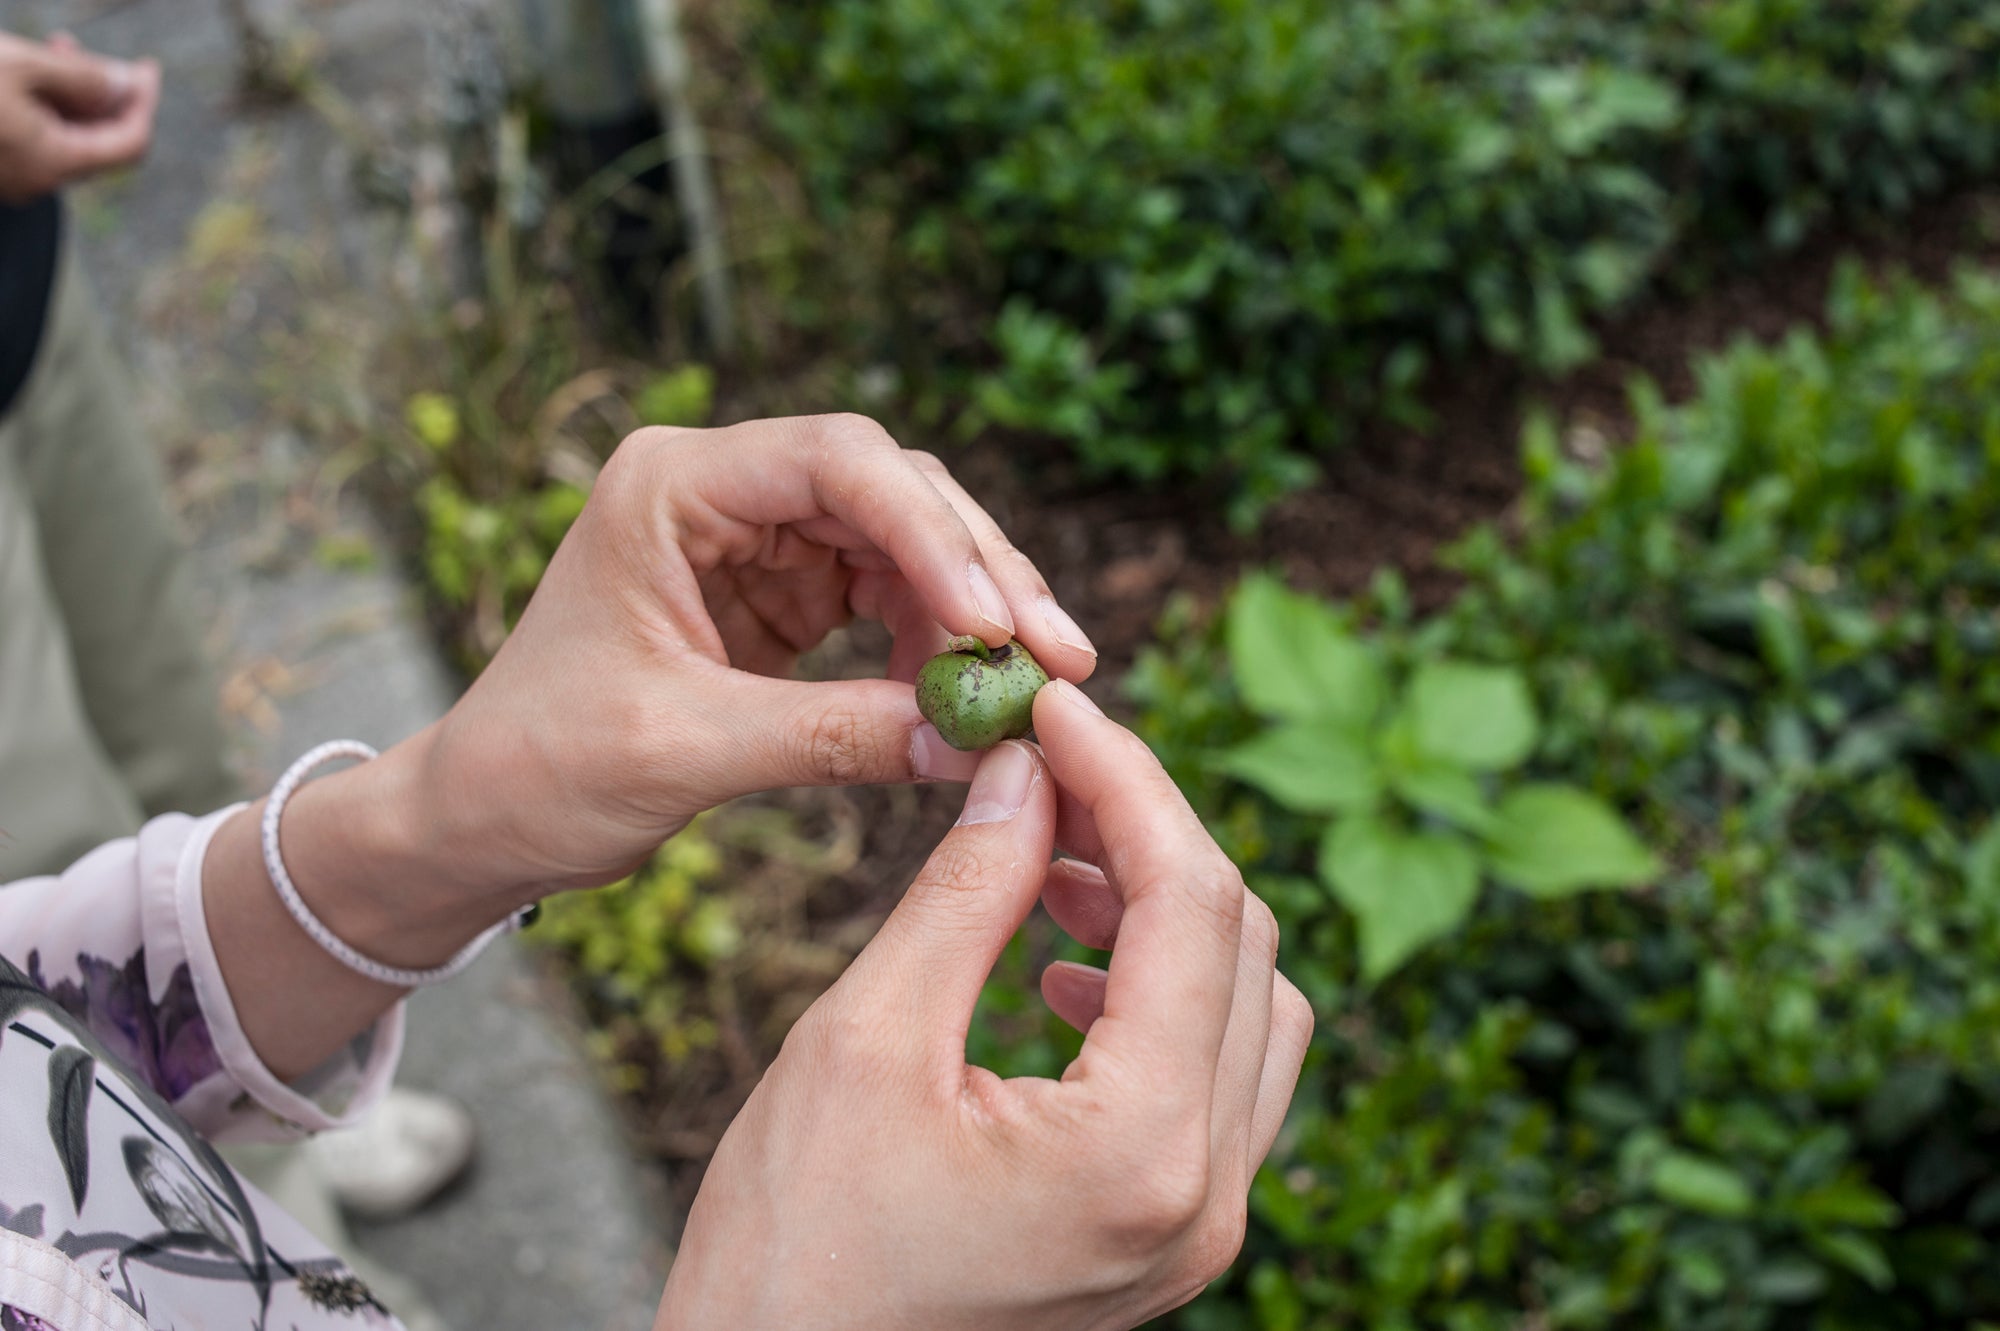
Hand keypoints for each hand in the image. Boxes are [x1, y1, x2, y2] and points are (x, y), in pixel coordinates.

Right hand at [0, 31, 159, 203]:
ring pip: (61, 136)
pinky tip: (29, 73)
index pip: (130, 143)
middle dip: (102, 93)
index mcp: (53, 164)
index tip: (146, 69)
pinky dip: (41, 107)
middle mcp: (36, 181)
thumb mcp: (23, 65)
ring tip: (56, 49)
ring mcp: (11, 178)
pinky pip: (33, 139)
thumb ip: (85, 77)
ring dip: (69, 95)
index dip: (144, 103)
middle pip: (96, 140)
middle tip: (87, 49)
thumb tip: (127, 85)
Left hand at [284, 415, 1097, 960]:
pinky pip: (887, 598)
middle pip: (891, 491)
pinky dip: (935, 643)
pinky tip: (963, 695)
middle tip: (1058, 655)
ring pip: (904, 542)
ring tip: (1027, 686)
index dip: (931, 533)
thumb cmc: (540, 768)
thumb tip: (975, 741)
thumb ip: (832, 738)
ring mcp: (756, 540)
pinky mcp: (779, 596)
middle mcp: (721, 491)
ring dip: (972, 610)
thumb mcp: (685, 750)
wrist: (478, 816)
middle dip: (978, 571)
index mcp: (672, 486)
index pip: (836, 462)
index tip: (994, 621)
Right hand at [656, 682, 1313, 1329]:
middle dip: (1150, 834)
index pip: (1192, 905)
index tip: (1056, 709)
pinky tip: (1058, 972)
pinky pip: (1217, 1082)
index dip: (1128, 780)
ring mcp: (1199, 1230)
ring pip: (1250, 1010)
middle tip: (1046, 769)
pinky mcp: (1169, 1238)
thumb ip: (969, 892)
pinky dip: (1159, 997)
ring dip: (1164, 913)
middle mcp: (1206, 1198)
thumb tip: (1025, 770)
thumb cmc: (791, 1243)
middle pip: (1242, 946)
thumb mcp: (867, 1040)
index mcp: (1141, 1150)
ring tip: (1048, 866)